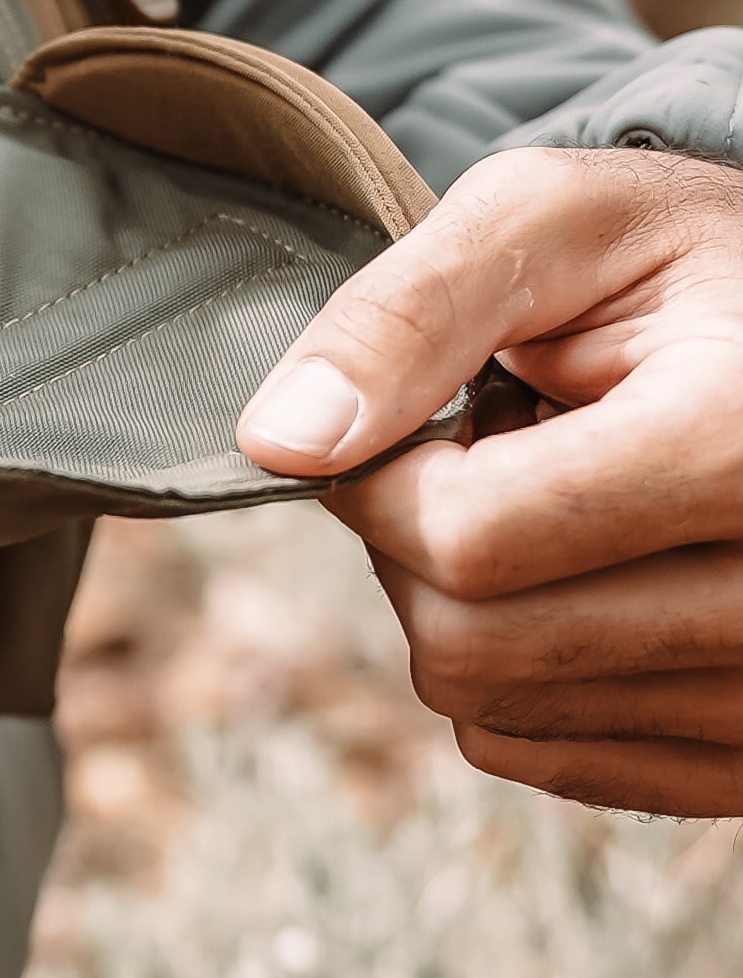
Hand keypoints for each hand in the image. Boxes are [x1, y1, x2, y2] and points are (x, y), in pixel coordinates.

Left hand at [236, 146, 741, 817]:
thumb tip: (281, 442)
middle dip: (420, 546)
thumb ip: (408, 317)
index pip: (466, 539)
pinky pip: (547, 755)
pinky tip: (591, 569)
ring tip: (563, 497)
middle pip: (471, 647)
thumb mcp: (554, 221)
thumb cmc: (677, 261)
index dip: (386, 479)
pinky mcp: (742, 756)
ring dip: (474, 603)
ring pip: (496, 711)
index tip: (424, 419)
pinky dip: (522, 665)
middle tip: (496, 452)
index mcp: (741, 445)